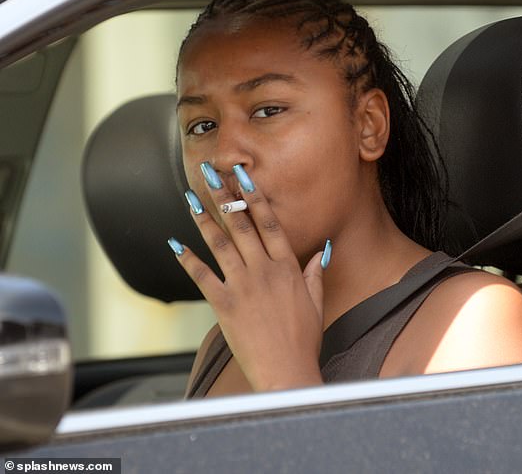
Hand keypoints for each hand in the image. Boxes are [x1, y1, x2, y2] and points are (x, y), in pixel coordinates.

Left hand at [168, 163, 329, 391]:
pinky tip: (174, 243)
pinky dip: (187, 259)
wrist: (286, 372)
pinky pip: (201, 276)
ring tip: (190, 197)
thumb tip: (323, 249)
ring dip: (203, 218)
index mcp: (287, 268)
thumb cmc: (304, 339)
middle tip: (211, 173)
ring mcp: (242, 286)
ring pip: (220, 243)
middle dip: (225, 196)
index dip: (255, 197)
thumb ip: (316, 273)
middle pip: (241, 225)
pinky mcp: (224, 305)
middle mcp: (264, 270)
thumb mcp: (316, 302)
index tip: (244, 177)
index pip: (270, 223)